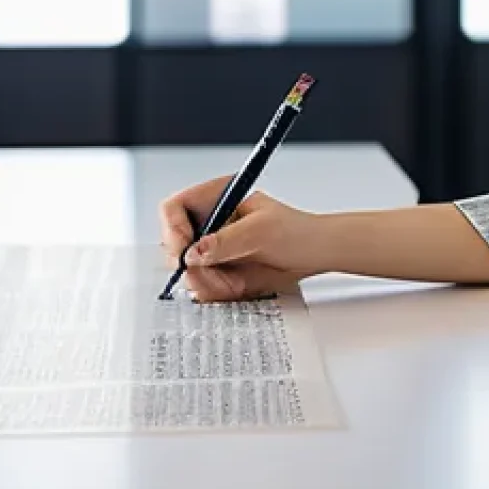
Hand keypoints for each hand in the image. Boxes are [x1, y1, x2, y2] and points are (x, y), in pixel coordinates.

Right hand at [159, 176, 328, 302]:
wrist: (315, 255)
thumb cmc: (298, 232)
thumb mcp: (261, 231)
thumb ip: (225, 241)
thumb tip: (194, 252)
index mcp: (218, 197)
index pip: (174, 208)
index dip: (173, 230)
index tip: (185, 253)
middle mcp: (211, 221)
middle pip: (174, 243)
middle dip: (190, 266)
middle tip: (209, 276)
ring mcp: (213, 247)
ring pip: (186, 270)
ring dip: (206, 282)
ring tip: (233, 283)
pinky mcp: (219, 269)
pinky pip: (201, 285)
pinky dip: (215, 291)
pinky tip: (236, 286)